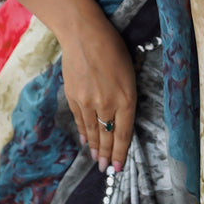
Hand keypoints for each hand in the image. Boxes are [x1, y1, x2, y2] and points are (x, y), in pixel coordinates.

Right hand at [60, 12, 136, 172]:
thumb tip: (122, 115)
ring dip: (95, 147)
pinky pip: (80, 120)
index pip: (124, 133)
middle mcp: (107, 104)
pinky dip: (83, 132)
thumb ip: (127, 95)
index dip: (121, 152)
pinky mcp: (73, 97)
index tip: (118, 167)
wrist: (83, 34)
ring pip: (93, 131)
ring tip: (96, 160)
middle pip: (107, 136)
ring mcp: (88, 102)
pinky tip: (85, 140)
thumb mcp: (130, 71)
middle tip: (106, 169)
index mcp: (126, 98)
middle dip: (107, 155)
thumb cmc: (112, 47)